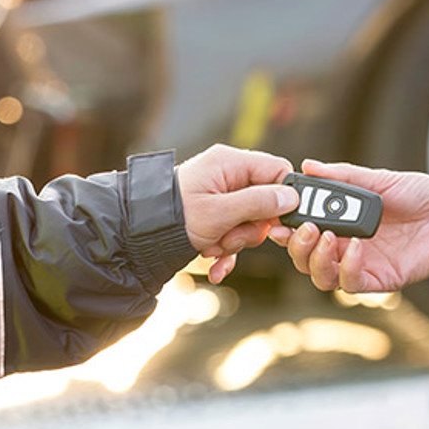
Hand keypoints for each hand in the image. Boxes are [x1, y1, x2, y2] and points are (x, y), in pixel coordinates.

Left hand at [177, 144, 298, 282]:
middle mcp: (227, 176)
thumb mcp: (219, 212)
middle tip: (230, 237)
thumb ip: (258, 203)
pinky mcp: (214, 216)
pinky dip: (225, 251)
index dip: (284, 197)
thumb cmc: (173, 216)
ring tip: (211, 246)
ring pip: (249, 223)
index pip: (277, 170)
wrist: (137, 236)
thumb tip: (291, 197)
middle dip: (250, 228)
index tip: (278, 222)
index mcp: (230, 163)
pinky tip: (215, 266)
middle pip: (265, 202)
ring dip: (234, 242)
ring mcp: (221, 197)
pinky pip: (233, 232)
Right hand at [270, 159, 428, 291]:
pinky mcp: (380, 280)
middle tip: (304, 228)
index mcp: (342, 222)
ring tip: (326, 237)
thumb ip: (342, 176)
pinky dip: (346, 267)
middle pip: (305, 258)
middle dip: (296, 245)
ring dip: (315, 258)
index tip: (277, 217)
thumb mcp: (379, 179)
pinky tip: (355, 248)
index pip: (303, 230)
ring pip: (320, 276)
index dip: (286, 227)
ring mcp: (362, 265)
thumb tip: (308, 165)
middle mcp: (346, 246)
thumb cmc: (422, 194)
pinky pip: (350, 283)